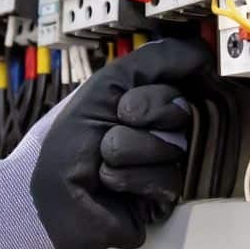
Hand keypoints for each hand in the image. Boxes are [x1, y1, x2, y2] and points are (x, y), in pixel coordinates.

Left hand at [0, 39, 210, 248]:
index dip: (154, 90)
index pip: (180, 80)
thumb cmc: (65, 138)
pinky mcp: (161, 197)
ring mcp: (160, 162)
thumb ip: (154, 60)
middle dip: (139, 114)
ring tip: (103, 159)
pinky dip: (132, 178)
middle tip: (112, 124)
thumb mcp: (106, 84)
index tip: (130, 100)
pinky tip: (110, 183)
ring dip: (129, 148)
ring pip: (175, 145)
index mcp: (142, 97)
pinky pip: (169, 179)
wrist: (47, 196)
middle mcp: (155, 127)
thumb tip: (202, 51)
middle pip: (180, 110)